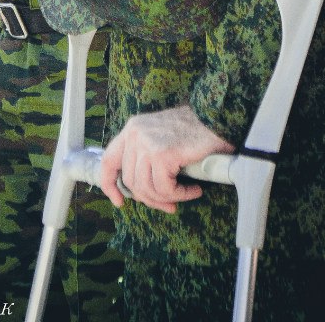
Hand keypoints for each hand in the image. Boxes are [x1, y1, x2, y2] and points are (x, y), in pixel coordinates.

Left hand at [100, 105, 234, 212]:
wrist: (215, 119)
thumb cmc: (193, 131)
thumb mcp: (160, 138)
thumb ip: (145, 156)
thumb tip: (140, 191)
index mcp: (131, 129)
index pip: (109, 160)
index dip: (110, 184)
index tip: (119, 201)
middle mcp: (134, 134)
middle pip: (131, 181)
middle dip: (150, 199)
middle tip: (169, 205)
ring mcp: (146, 144)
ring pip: (147, 188)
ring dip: (167, 198)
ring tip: (184, 194)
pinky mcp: (161, 154)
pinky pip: (165, 188)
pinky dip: (180, 194)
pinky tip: (193, 190)